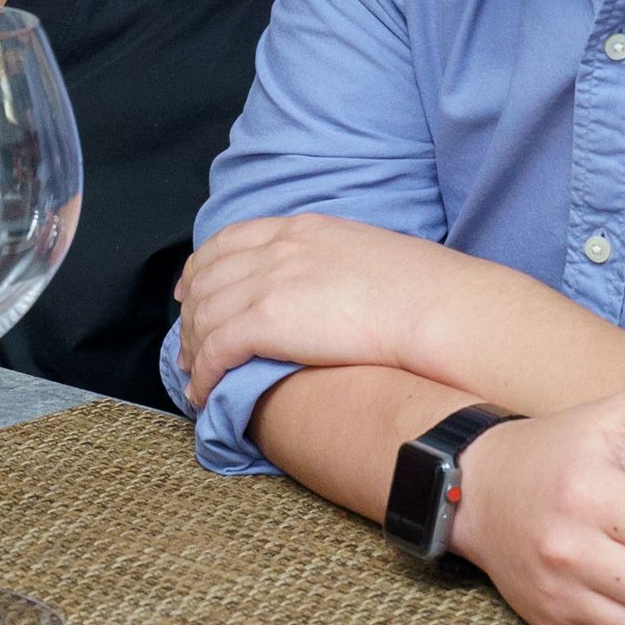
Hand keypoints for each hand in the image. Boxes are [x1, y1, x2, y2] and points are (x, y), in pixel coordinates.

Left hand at [173, 215, 491, 408]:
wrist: (436, 308)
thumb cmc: (424, 291)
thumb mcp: (366, 254)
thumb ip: (332, 263)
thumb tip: (328, 289)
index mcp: (302, 230)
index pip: (229, 241)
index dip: (201, 268)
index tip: (190, 290)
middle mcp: (277, 250)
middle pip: (208, 278)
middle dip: (190, 314)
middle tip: (188, 343)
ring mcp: (268, 283)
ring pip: (205, 316)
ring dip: (193, 349)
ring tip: (194, 376)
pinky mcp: (265, 322)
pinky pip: (216, 350)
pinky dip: (203, 374)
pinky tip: (203, 394)